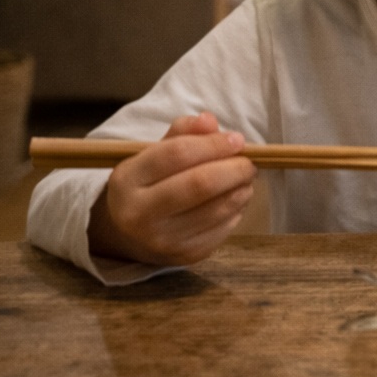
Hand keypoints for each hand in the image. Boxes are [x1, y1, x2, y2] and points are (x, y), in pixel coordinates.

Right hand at [87, 112, 256, 265]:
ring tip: (245, 177)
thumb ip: (182, 133)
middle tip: (249, 161)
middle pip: (200, 184)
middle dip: (234, 168)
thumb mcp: (153, 154)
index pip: (177, 154)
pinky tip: (236, 197)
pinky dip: (237, 208)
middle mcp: (139, 213)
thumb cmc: (149, 184)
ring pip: (217, 209)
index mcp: (127, 180)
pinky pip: (223, 228)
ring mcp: (162, 239)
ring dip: (241, 188)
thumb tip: (209, 120)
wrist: (130, 235)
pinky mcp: (185, 255)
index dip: (213, 144)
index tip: (237, 139)